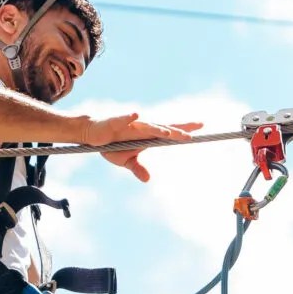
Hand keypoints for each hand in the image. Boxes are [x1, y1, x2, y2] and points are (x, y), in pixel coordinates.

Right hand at [85, 114, 201, 181]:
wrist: (92, 134)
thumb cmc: (112, 145)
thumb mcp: (125, 161)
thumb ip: (138, 168)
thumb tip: (148, 179)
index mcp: (147, 136)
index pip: (169, 131)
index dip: (183, 129)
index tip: (200, 126)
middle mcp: (142, 128)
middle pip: (162, 129)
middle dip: (176, 131)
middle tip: (191, 135)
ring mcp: (130, 124)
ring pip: (146, 126)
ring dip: (157, 128)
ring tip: (169, 132)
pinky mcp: (116, 122)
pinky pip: (124, 119)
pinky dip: (129, 117)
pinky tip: (137, 113)